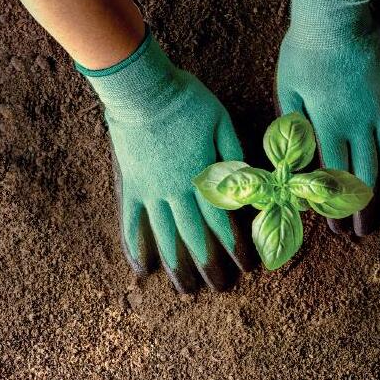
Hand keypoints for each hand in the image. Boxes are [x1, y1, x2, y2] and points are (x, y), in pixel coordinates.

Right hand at [79, 31, 256, 292]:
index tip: (248, 268)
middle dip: (211, 266)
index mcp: (202, 177)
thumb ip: (234, 157)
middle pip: (196, 238)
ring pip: (165, 238)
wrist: (140, 87)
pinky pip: (131, 223)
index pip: (223, 222)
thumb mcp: (221, 121)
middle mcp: (176, 193)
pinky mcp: (131, 187)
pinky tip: (141, 270)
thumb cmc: (186, 100)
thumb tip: (247, 189)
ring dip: (177, 267)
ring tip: (186, 292)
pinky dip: (134, 247)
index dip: (236, 247)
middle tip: (221, 289)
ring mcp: (151, 193)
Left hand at [276, 0, 379, 235]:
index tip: (336, 229)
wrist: (336, 13)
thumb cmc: (303, 51)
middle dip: (363, 209)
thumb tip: (293, 167)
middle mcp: (359, 125)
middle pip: (364, 176)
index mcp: (329, 127)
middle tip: (363, 233)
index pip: (332, 178)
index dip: (335, 208)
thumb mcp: (287, 92)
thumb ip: (292, 130)